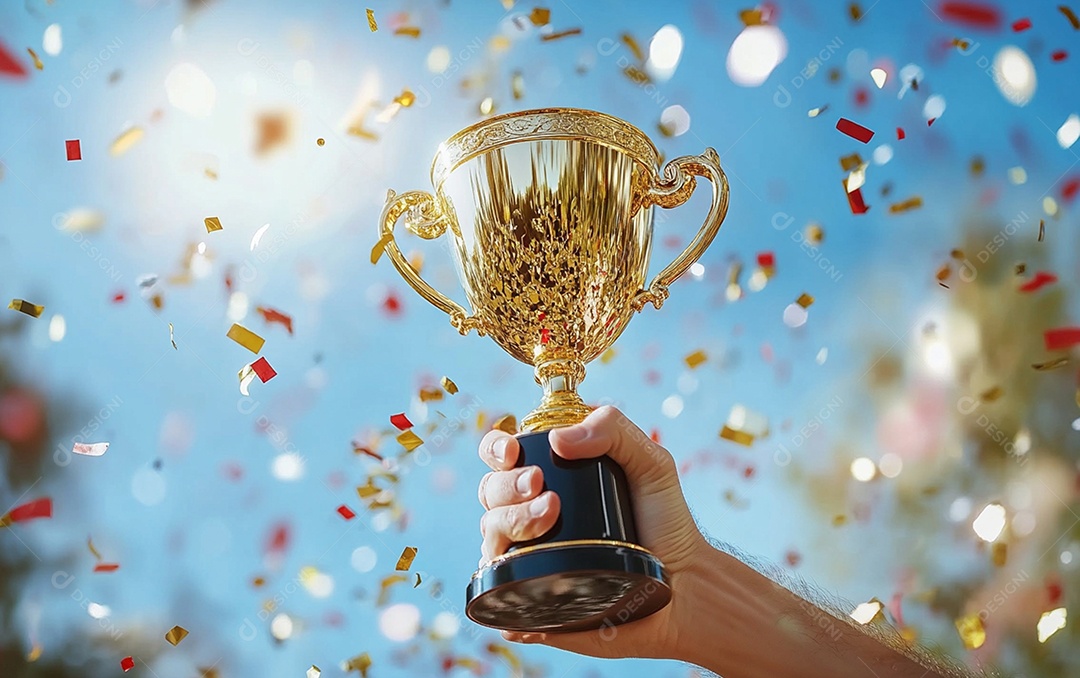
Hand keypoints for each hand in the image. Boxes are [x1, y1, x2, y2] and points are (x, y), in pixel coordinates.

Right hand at [476, 405, 709, 659]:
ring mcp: (529, 558)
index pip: (501, 455)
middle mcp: (530, 515)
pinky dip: (496, 584)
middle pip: (490, 492)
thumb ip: (614, 431)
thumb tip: (558, 438)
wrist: (684, 585)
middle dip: (507, 485)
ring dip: (509, 520)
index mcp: (551, 477)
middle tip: (542, 486)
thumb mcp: (651, 462)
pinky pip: (496, 592)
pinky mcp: (532, 600)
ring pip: (490, 535)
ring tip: (550, 516)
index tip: (514, 453)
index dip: (495, 448)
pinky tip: (521, 576)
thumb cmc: (666, 520)